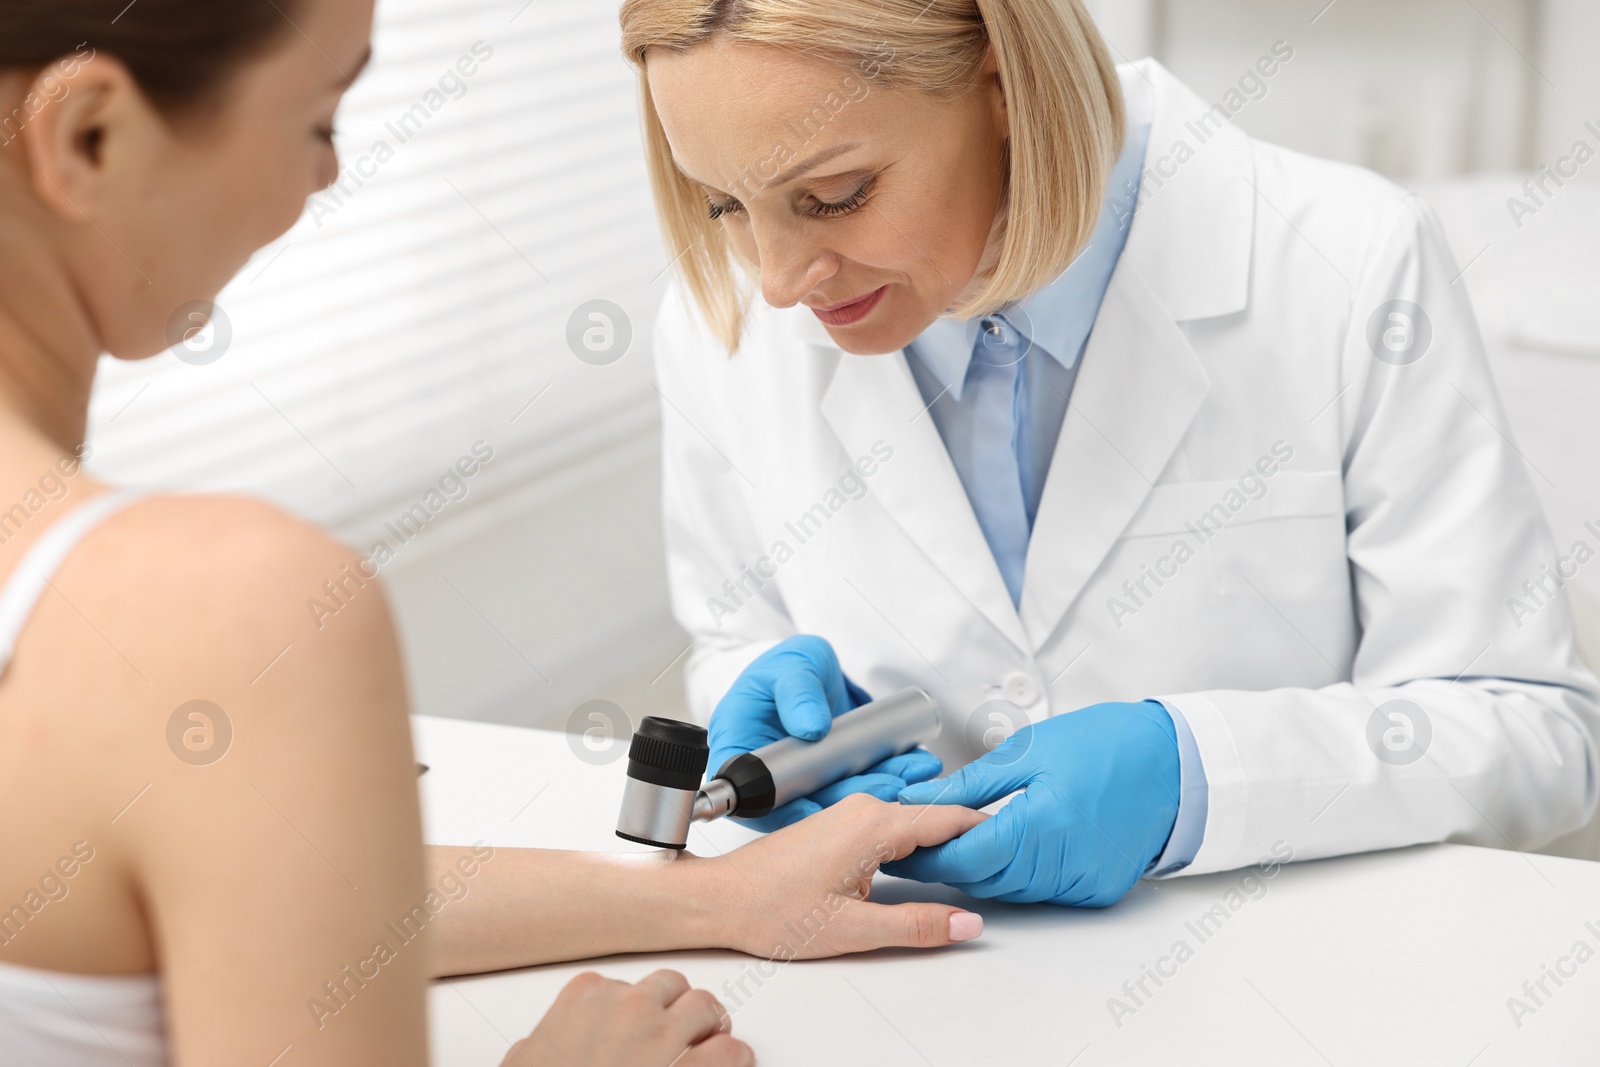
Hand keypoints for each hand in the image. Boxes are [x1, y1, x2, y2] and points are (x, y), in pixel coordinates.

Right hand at [502, 969, 751, 1066]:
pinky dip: (735, 1058)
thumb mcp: (522, 1062)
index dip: (636, 1010)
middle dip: (678, 1009)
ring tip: (709, 1044)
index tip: (636, 1026)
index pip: (625, 985)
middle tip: (682, 1030)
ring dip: (710, 1027)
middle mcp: (629, 1007)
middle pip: (672, 987)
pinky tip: (731, 1064)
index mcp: (585, 997)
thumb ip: (539, 1044)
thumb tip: (540, 1045)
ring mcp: (663, 1034)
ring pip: (706, 1007)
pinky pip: (731, 1052)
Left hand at [701, 793, 987, 957]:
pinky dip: (911, 846)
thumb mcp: (855, 929)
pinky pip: (890, 827)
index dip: (984, 830)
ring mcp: (848, 814)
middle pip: (933, 818)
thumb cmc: (771, 908)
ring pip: (911, 822)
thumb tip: (965, 923)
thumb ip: (918, 924)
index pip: (949, 817)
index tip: (1011, 839)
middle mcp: (863, 809)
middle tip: (994, 867)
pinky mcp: (837, 825)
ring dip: (936, 844)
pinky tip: (916, 870)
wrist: (720, 898)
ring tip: (963, 871)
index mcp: (874, 825)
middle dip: (965, 840)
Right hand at [708, 635, 942, 829]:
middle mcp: (769, 780)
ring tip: (915, 771)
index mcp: (740, 753)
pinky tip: (916, 767)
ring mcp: (803, 785)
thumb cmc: (783, 667)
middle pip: (805, 803)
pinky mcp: (832, 783)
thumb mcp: (788, 666)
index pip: (753, 795)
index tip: (816, 809)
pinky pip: (859, 787)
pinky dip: (888, 778)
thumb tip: (812, 728)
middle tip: (889, 785)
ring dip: (877, 790)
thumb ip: (796, 691)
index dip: (783, 808)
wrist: (807, 673)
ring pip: (837, 799)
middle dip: (849, 797)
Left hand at [881, 701, 1179, 906]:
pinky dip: (1020, 875)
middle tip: (920, 844)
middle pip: (985, 879)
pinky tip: (1012, 850)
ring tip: (962, 842)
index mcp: (1042, 824)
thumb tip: (920, 800)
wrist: (1172, 761)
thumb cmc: (1103, 744)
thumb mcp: (1027, 750)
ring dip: (984, 870)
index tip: (902, 849)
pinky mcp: (1098, 890)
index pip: (966, 858)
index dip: (928, 856)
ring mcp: (1084, 882)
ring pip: (1011, 890)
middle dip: (950, 863)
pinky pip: (1043, 892)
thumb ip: (970, 784)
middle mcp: (1065, 863)